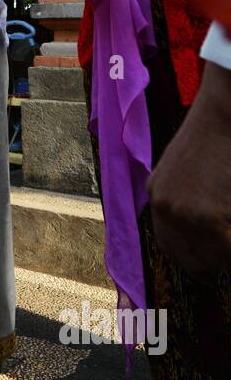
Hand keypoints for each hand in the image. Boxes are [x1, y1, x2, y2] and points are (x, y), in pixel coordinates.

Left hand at [149, 61, 230, 275]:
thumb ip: (189, 198)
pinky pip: (227, 248)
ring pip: (215, 256)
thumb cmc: (219, 134)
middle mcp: (163, 208)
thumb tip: (207, 225)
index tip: (211, 269)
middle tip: (226, 252)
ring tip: (229, 227)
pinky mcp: (206, 217)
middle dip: (217, 260)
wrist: (226, 110)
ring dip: (227, 252)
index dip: (195, 261)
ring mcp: (182, 214)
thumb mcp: (188, 166)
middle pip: (192, 259)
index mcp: (157, 195)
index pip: (170, 247)